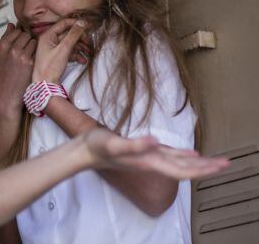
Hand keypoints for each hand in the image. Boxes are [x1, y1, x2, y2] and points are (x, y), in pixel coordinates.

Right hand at [0, 24, 34, 116]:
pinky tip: (31, 61)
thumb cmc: (1, 77)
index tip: (19, 42)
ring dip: (32, 46)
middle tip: (24, 49)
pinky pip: (37, 51)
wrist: (6, 95)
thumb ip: (4, 39)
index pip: (14, 31)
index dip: (18, 35)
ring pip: (33, 41)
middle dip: (26, 40)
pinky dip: (35, 54)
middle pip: (25, 34)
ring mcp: (21, 56)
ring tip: (28, 55)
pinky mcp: (30, 63)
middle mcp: (11, 49)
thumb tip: (11, 25)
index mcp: (1, 46)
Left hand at [32, 19, 84, 82]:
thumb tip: (82, 22)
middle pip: (68, 34)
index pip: (64, 23)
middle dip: (80, 38)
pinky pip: (68, 52)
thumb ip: (73, 35)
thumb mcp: (63, 49)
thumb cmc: (50, 67)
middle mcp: (49, 40)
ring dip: (80, 47)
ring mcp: (53, 49)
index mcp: (48, 35)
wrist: (45, 84)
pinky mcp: (56, 57)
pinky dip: (76, 55)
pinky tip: (83, 60)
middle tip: (90, 43)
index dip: (76, 24)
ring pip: (70, 43)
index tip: (88, 27)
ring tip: (89, 53)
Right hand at [81, 128, 229, 178]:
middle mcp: (152, 162)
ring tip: (216, 162)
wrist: (85, 150)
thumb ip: (133, 145)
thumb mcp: (113, 143)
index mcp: (149, 161)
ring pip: (180, 163)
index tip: (219, 167)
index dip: (202, 169)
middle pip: (185, 169)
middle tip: (227, 163)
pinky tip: (191, 153)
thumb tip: (154, 142)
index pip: (182, 170)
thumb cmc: (98, 147)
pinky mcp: (145, 151)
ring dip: (199, 164)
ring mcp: (149, 157)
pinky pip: (170, 156)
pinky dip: (183, 155)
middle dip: (207, 168)